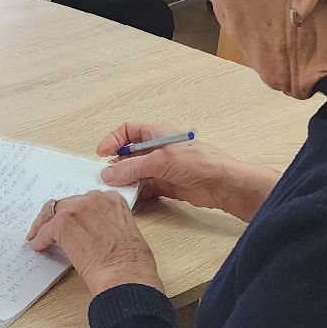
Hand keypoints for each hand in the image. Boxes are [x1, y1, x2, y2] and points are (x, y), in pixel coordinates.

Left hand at [26, 191, 162, 299]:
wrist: (124, 275)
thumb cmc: (131, 263)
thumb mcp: (126, 233)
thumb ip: (110, 226)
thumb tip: (99, 234)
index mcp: (113, 201)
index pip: (86, 201)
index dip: (75, 212)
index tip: (70, 218)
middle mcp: (95, 199)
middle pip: (66, 203)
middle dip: (57, 217)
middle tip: (49, 227)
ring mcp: (77, 209)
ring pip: (53, 213)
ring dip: (45, 226)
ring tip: (39, 236)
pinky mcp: (63, 224)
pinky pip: (46, 231)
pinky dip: (41, 239)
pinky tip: (39, 246)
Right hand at [94, 120, 278, 222]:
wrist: (223, 185)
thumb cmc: (200, 163)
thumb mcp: (160, 161)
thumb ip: (132, 167)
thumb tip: (109, 173)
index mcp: (157, 133)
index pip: (128, 131)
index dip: (113, 140)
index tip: (103, 153)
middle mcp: (158, 149)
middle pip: (129, 153)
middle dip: (116, 164)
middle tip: (106, 176)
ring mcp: (162, 167)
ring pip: (136, 171)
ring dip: (125, 179)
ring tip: (116, 188)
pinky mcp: (166, 184)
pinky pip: (145, 186)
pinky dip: (136, 191)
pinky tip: (131, 196)